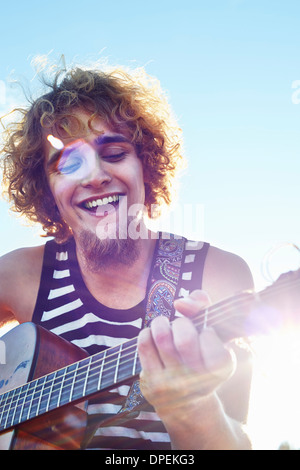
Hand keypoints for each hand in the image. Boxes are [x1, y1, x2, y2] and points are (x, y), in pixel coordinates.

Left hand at [137, 290, 235, 418]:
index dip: (206, 331)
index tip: (205, 336)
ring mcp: (172, 383)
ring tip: (164, 326)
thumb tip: (180, 303)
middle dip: (181, 324)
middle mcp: (197, 381)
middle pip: (184, 338)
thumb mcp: (211, 333)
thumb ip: (203, 307)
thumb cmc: (200, 357)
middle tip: (182, 328)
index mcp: (219, 369)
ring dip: (161, 323)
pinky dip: (148, 332)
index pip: (210, 337)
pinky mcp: (151, 382)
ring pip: (161, 336)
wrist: (185, 402)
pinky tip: (153, 337)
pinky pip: (144, 344)